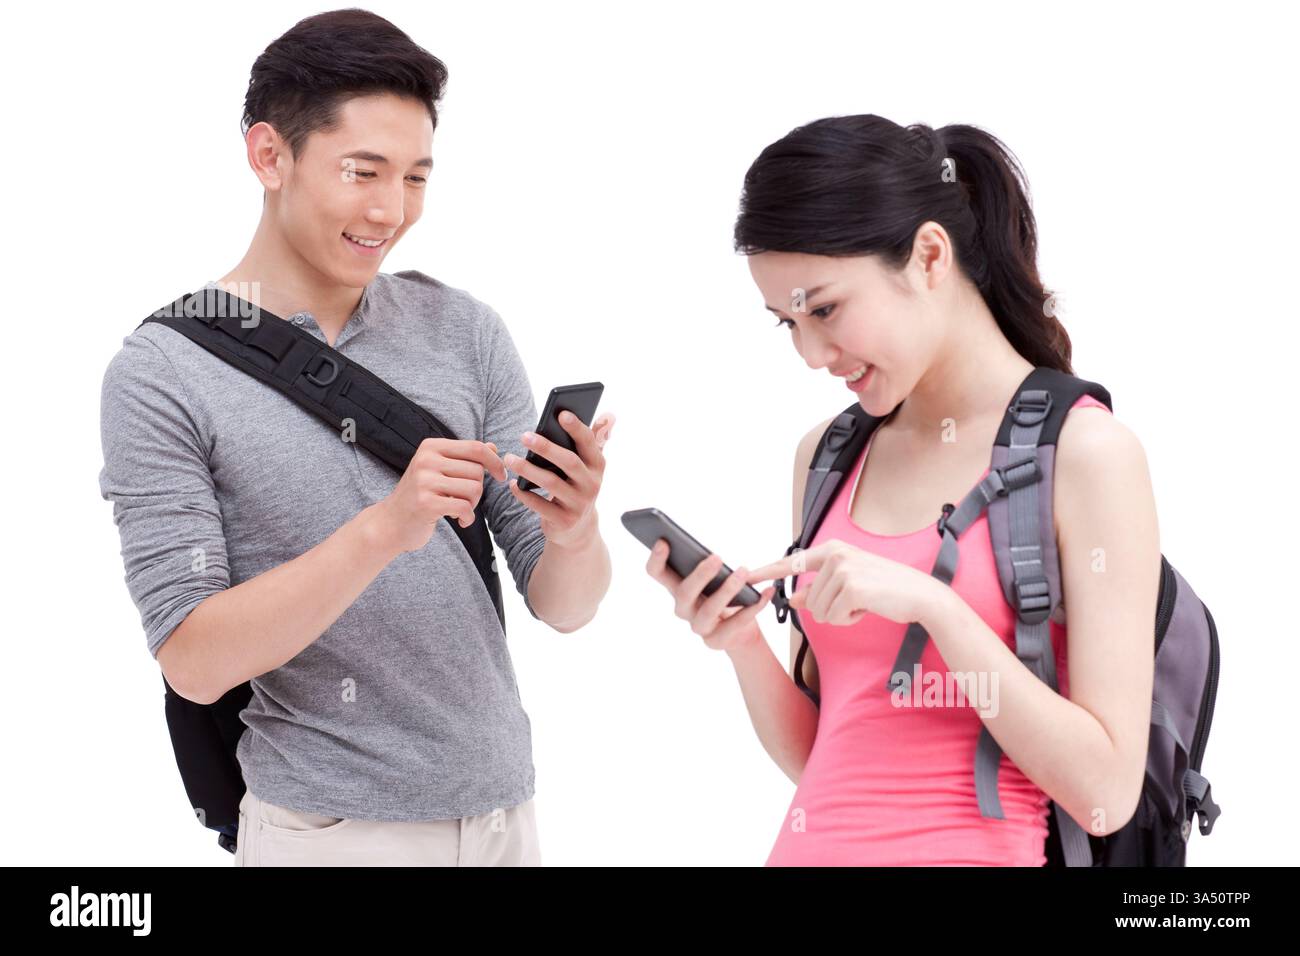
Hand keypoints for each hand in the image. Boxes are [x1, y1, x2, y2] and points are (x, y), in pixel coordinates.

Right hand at [374, 438, 506, 553]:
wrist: (391, 523)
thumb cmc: (420, 495)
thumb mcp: (440, 470)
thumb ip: (466, 458)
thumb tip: (493, 447)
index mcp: (431, 446)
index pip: (475, 447)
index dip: (494, 461)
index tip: (501, 475)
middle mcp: (426, 460)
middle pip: (477, 471)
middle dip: (478, 490)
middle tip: (465, 500)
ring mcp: (424, 481)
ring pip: (474, 489)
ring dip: (473, 504)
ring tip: (459, 509)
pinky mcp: (426, 503)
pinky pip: (465, 507)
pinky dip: (468, 517)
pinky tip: (459, 521)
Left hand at [504, 412, 613, 548]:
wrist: (577, 529)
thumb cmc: (577, 486)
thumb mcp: (589, 465)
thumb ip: (596, 438)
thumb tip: (609, 414)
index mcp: (597, 466)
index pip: (589, 443)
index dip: (577, 428)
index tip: (561, 413)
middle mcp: (592, 484)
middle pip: (569, 462)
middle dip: (546, 447)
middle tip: (524, 435)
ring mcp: (579, 504)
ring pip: (551, 483)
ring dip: (528, 469)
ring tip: (510, 458)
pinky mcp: (564, 520)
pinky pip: (540, 505)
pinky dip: (524, 494)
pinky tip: (512, 484)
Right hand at [644, 541, 774, 651]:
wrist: (739, 631)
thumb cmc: (723, 595)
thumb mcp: (714, 578)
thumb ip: (707, 566)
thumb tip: (714, 556)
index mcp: (676, 587)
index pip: (657, 573)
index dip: (656, 559)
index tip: (664, 541)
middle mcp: (683, 608)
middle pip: (684, 593)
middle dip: (700, 575)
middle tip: (717, 557)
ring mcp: (698, 626)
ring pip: (708, 610)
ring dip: (727, 590)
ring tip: (743, 572)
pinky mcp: (716, 640)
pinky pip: (735, 623)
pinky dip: (753, 606)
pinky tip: (765, 593)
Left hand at [745, 539, 941, 626]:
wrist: (920, 595)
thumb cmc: (886, 589)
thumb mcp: (849, 584)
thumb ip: (819, 589)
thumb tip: (793, 599)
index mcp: (833, 549)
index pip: (792, 561)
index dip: (768, 571)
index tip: (747, 575)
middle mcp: (835, 555)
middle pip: (808, 599)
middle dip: (830, 608)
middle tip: (858, 600)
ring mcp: (843, 570)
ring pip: (819, 610)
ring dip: (840, 615)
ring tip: (864, 602)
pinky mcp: (851, 588)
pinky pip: (833, 617)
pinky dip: (849, 619)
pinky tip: (868, 608)